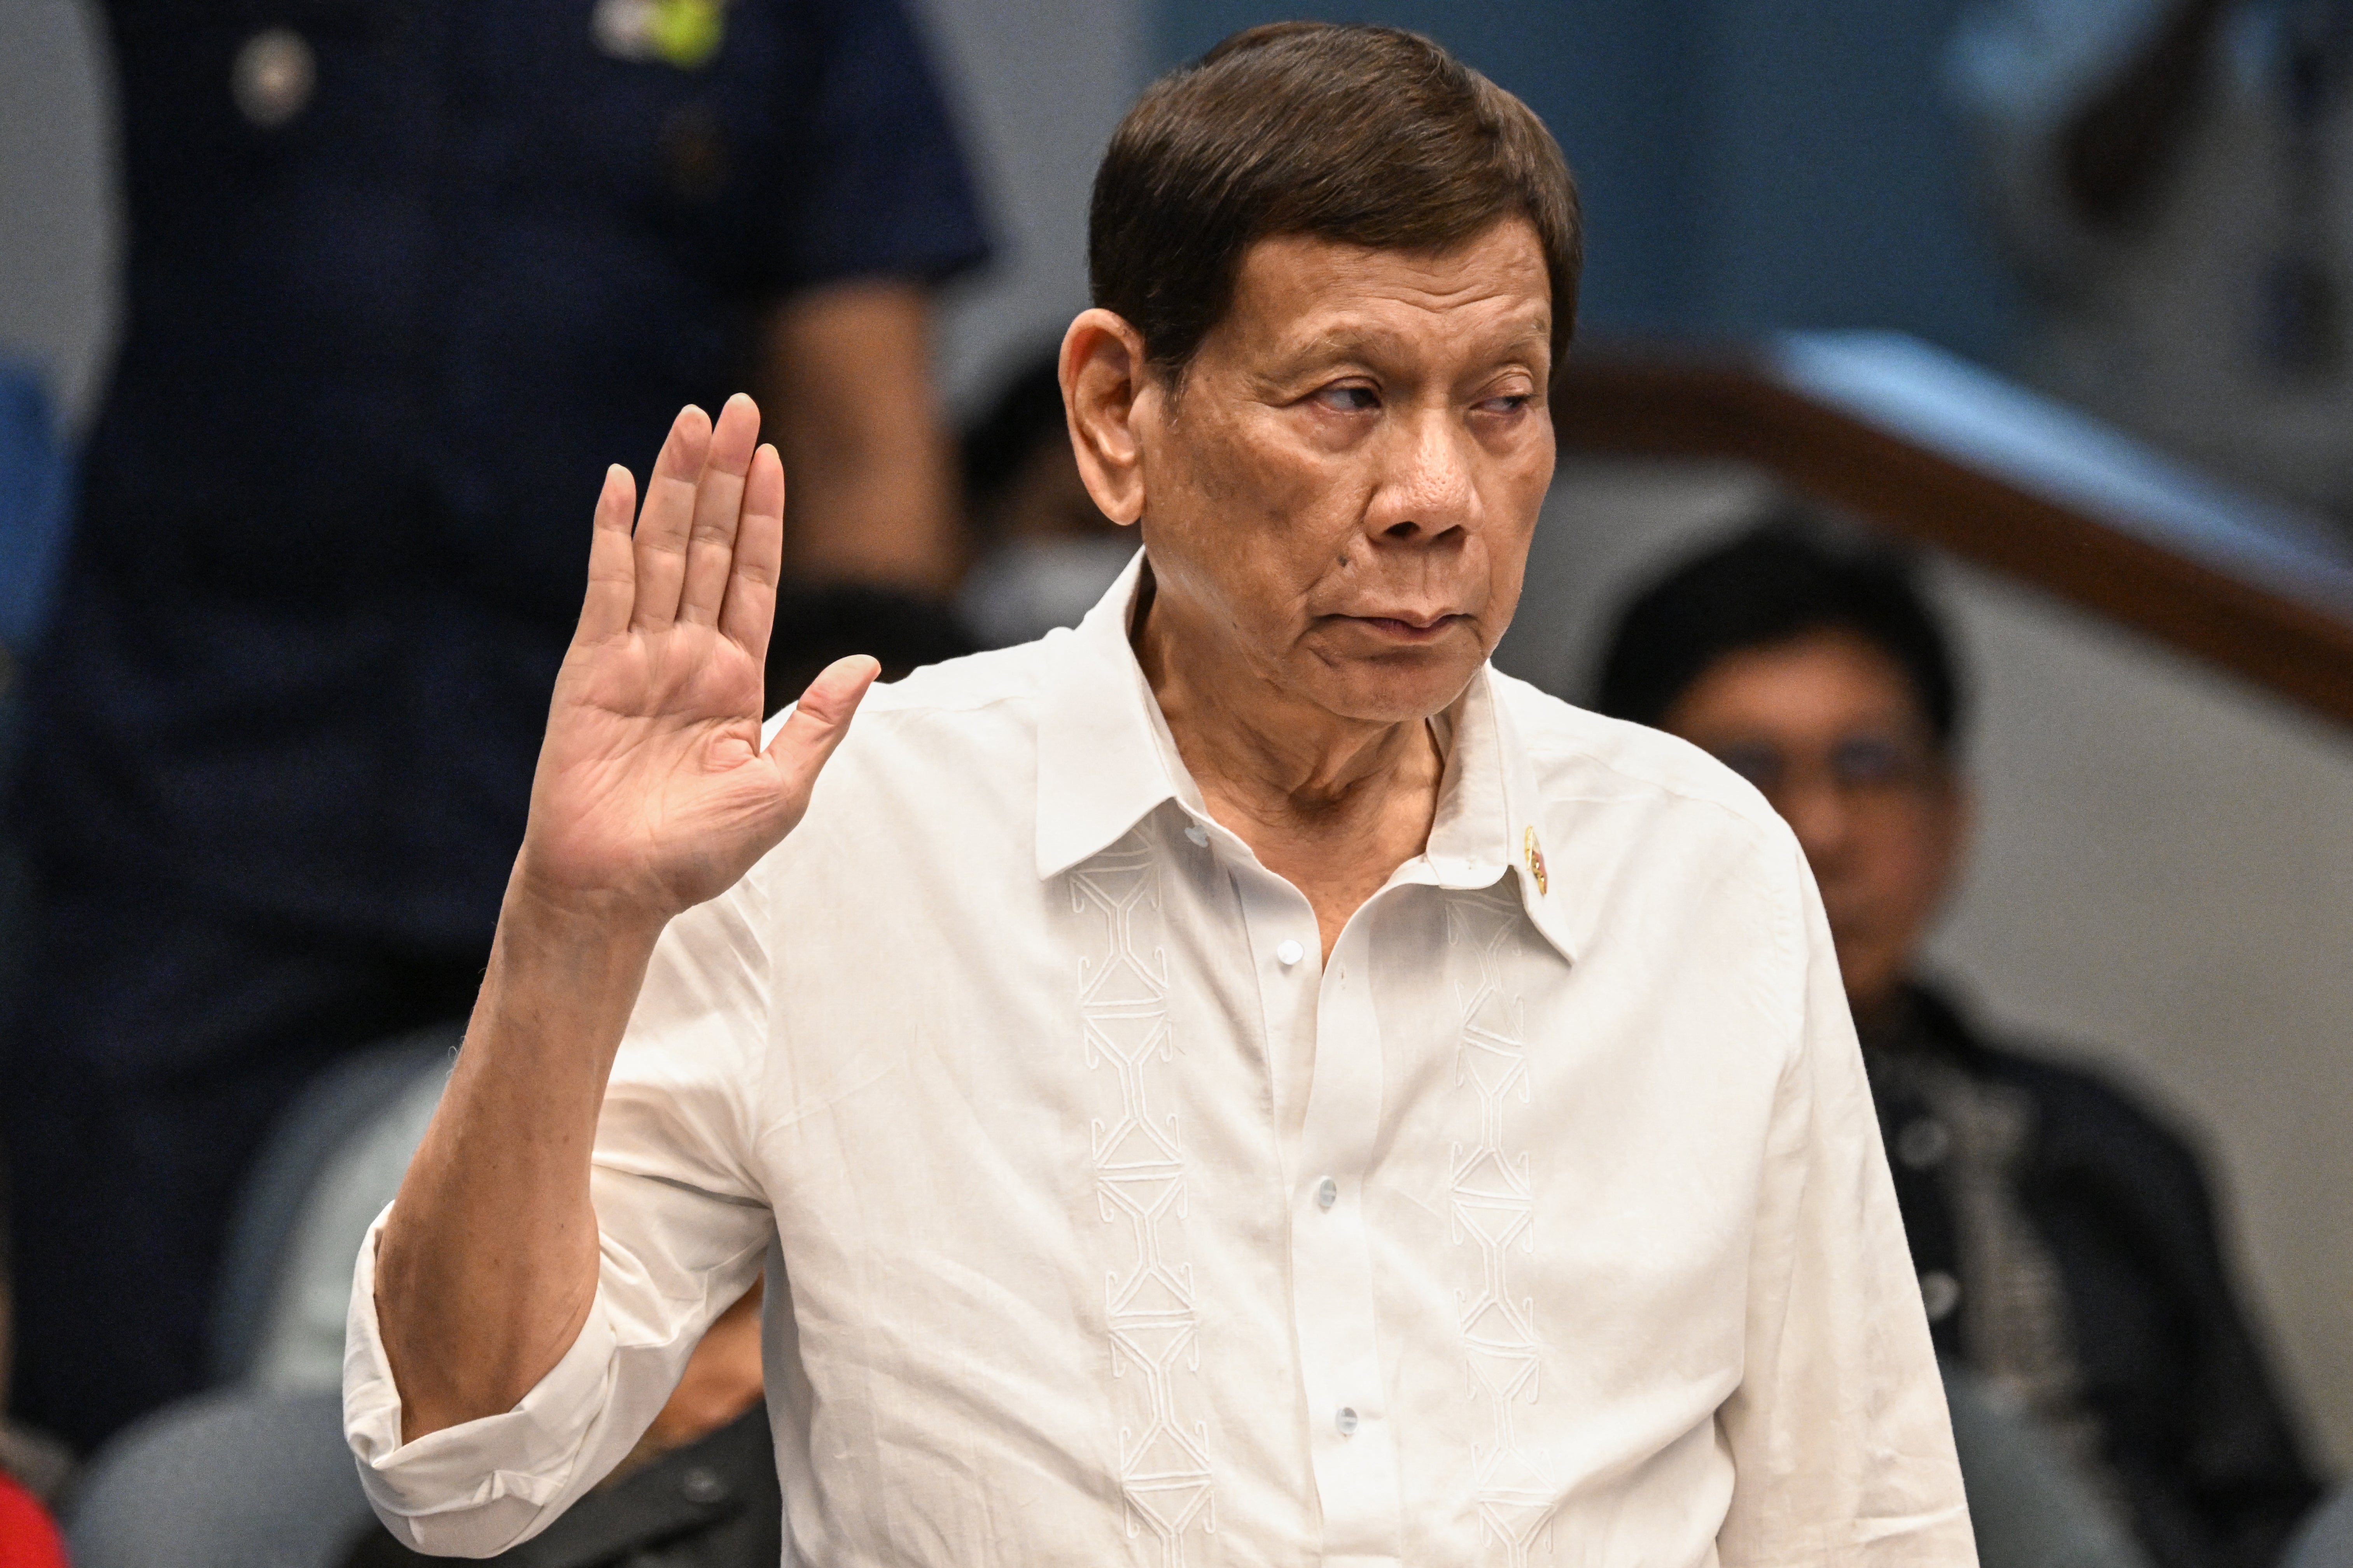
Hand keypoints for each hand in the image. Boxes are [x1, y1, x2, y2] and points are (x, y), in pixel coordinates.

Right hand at [516, 394, 877, 928]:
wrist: (620, 890)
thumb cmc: (697, 854)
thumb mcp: (783, 787)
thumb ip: (822, 722)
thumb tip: (868, 663)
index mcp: (734, 679)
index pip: (752, 578)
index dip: (762, 516)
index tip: (772, 456)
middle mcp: (686, 656)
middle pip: (707, 546)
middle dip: (722, 477)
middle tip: (736, 407)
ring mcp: (635, 656)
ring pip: (661, 551)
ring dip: (674, 485)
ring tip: (691, 421)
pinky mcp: (591, 669)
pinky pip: (605, 588)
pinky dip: (611, 534)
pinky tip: (620, 483)